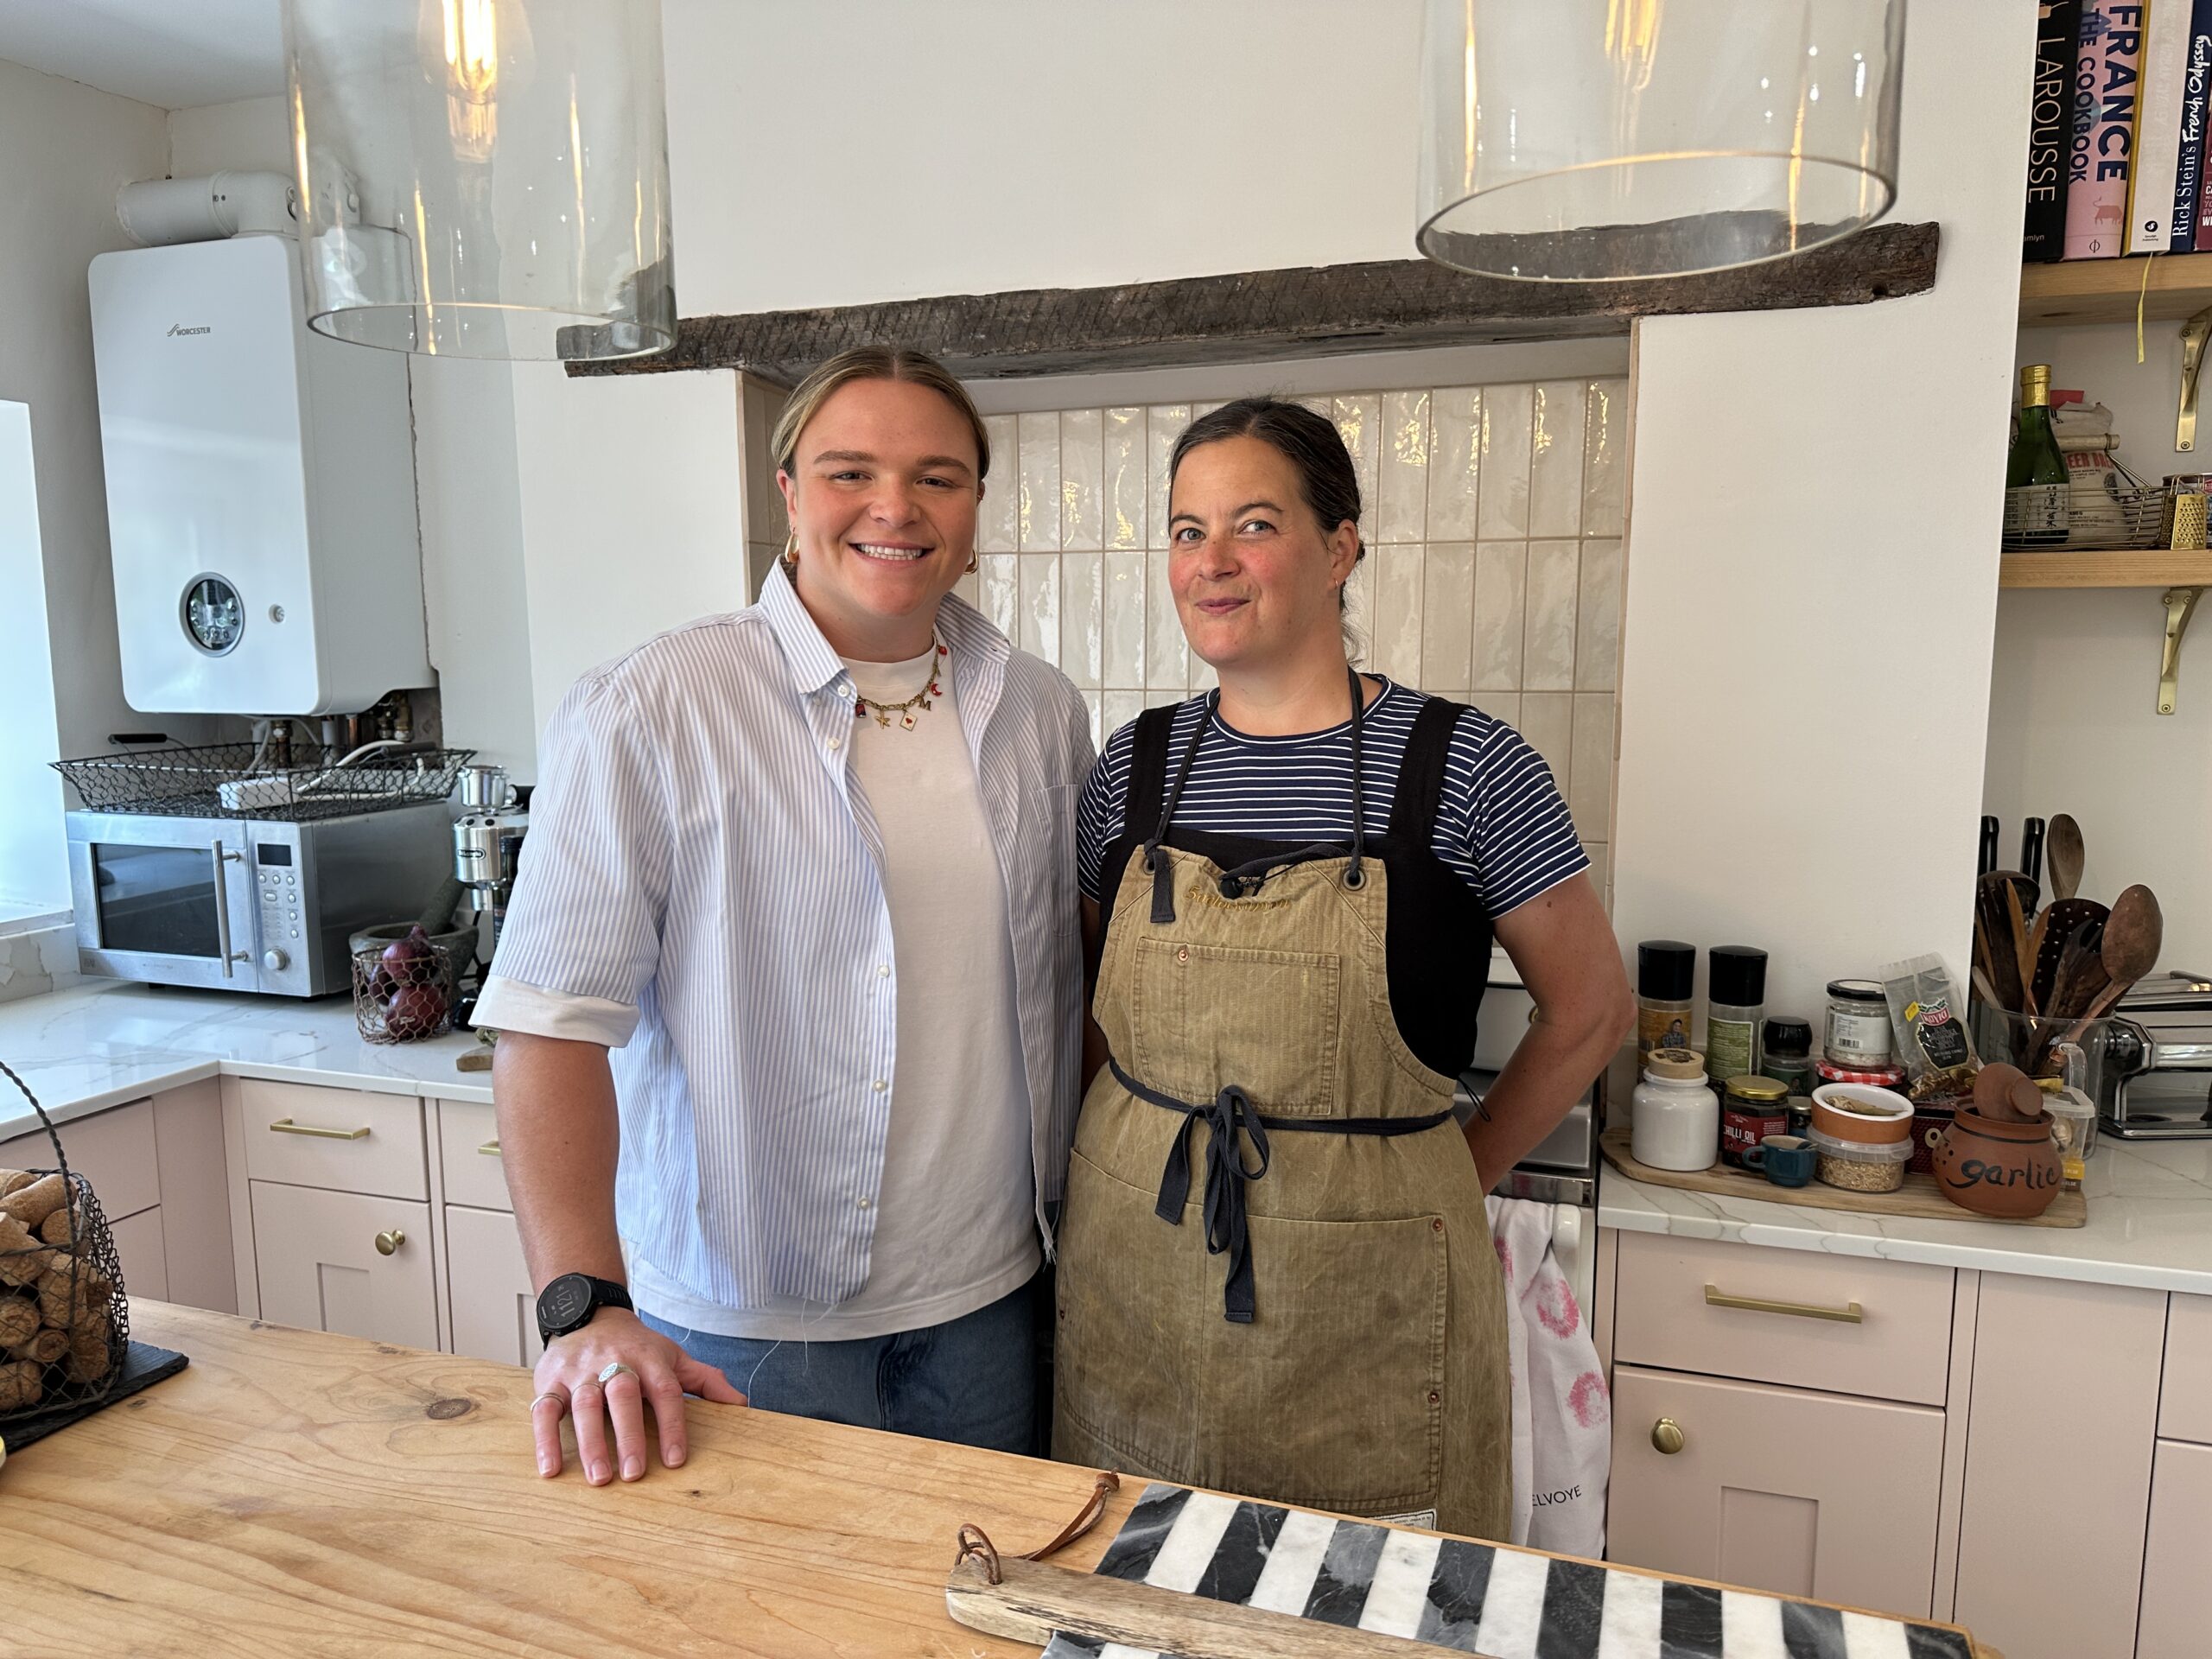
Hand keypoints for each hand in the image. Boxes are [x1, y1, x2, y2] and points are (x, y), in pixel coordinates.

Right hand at [530, 1307, 746, 1483]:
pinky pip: (544, 1409)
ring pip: (584, 1404)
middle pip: (623, 1396)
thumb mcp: (672, 1357)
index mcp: (649, 1359)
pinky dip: (545, 1440)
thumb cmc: (636, 1347)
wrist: (589, 1313)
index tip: (676, 1460)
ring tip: (599, 1478)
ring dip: (591, 1442)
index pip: (666, 1391)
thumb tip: (742, 1405)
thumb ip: (705, 1381)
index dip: (673, 1425)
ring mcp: (581, 1371)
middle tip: (634, 1474)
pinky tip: (550, 1470)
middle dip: (629, 1435)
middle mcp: (615, 1363)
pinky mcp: (550, 1379)